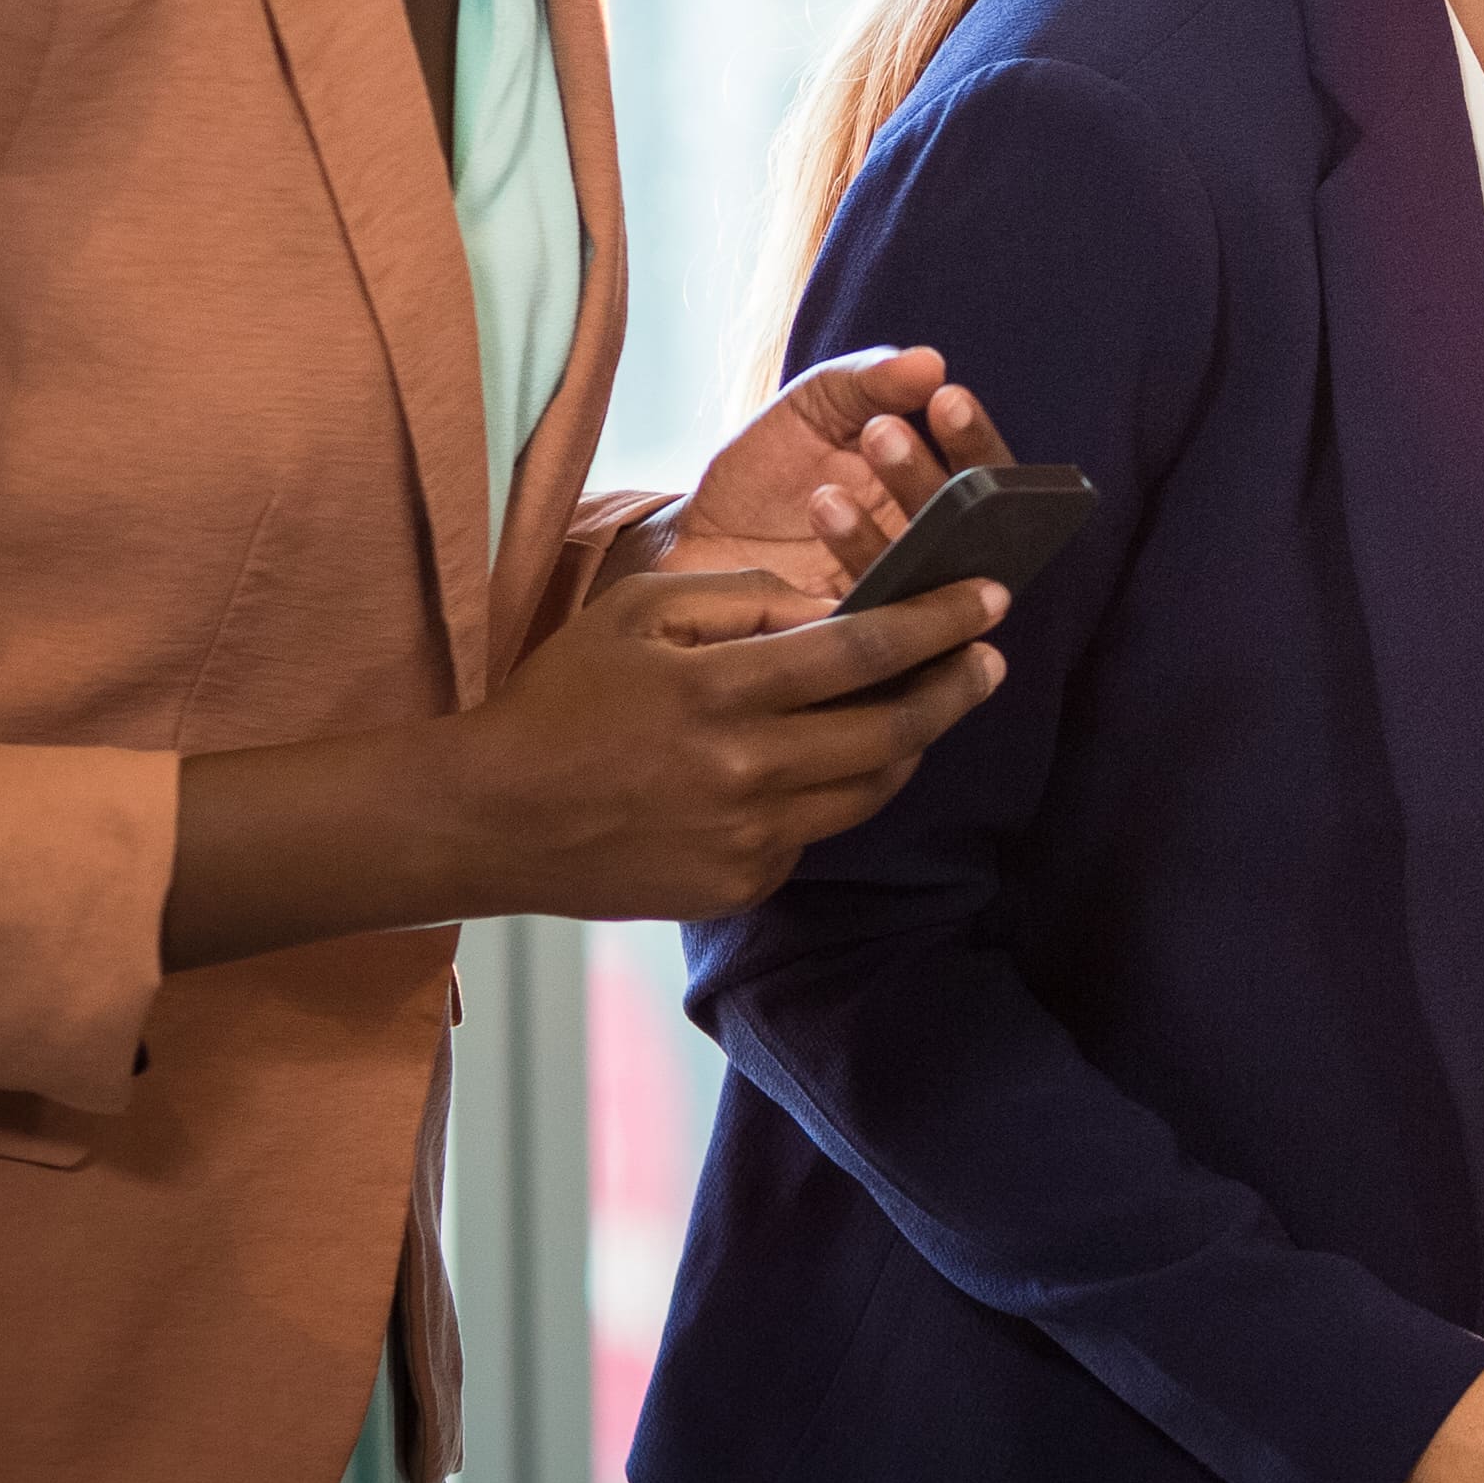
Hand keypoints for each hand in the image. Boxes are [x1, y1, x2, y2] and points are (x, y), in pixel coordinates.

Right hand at [440, 569, 1012, 921]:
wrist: (490, 819)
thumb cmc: (561, 700)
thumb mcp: (638, 612)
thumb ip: (744, 598)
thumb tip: (837, 604)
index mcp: (719, 692)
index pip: (863, 650)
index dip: (939, 621)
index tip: (993, 598)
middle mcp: (744, 772)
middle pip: (893, 730)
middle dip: (956, 688)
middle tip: (990, 660)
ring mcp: (746, 839)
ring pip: (870, 789)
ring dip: (909, 745)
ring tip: (924, 706)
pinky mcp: (740, 885)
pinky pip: (816, 831)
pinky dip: (830, 793)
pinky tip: (818, 764)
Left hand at [623, 347, 1016, 597]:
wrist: (691, 541)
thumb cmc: (767, 470)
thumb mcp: (813, 407)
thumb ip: (868, 381)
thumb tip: (930, 362)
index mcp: (933, 492)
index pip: (984, 473)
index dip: (974, 439)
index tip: (945, 399)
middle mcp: (931, 550)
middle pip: (966, 530)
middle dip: (925, 476)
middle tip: (879, 433)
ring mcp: (895, 599)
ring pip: (920, 582)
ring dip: (877, 531)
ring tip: (825, 494)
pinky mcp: (851, 642)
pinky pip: (869, 624)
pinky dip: (846, 577)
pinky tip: (813, 538)